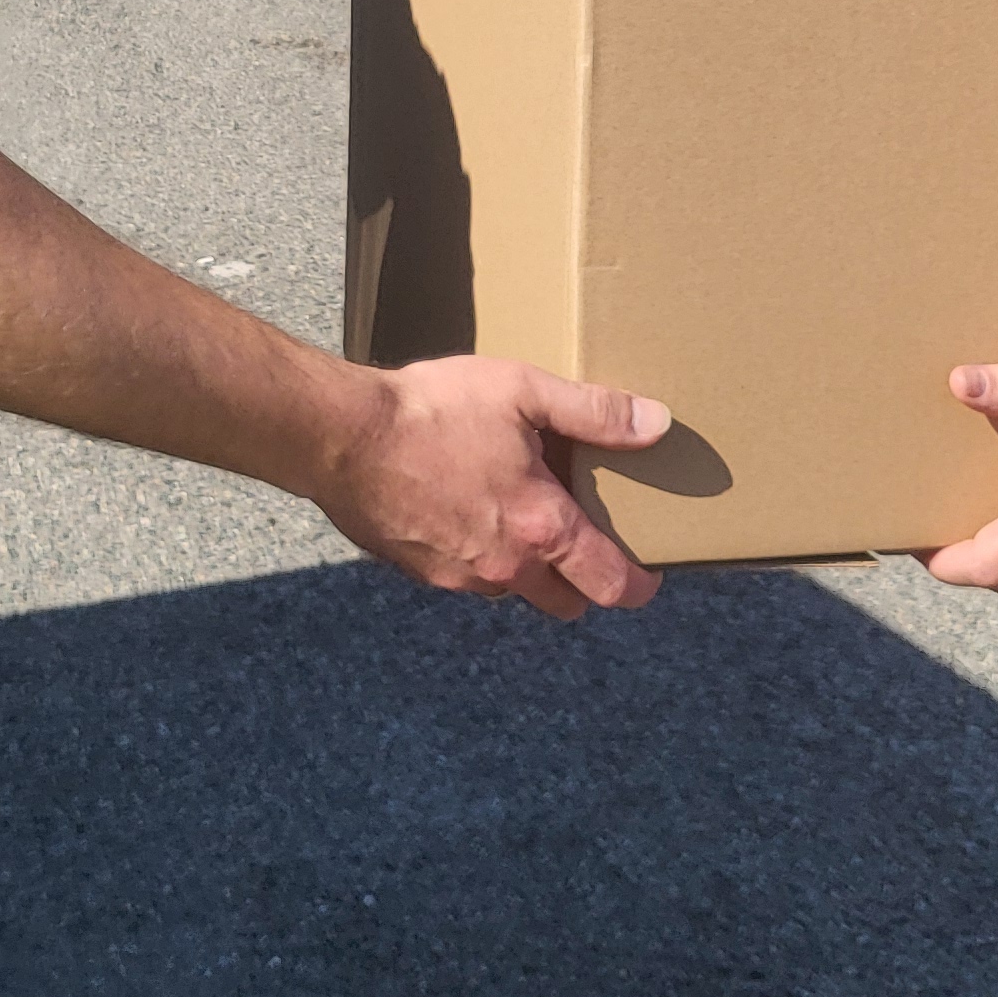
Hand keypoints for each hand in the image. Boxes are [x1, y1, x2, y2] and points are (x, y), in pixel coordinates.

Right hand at [309, 356, 667, 620]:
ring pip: (511, 591)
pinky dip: (476, 556)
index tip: (648, 579)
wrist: (341, 436)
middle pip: (563, 603)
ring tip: (519, 519)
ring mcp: (457, 576)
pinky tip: (464, 511)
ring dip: (525, 568)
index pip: (607, 583)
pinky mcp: (418, 572)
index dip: (637, 587)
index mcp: (541, 527)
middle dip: (582, 584)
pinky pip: (464, 577)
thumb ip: (595, 412)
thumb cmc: (434, 411)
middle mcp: (504, 568)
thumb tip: (656, 423)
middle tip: (585, 545)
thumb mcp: (523, 392)